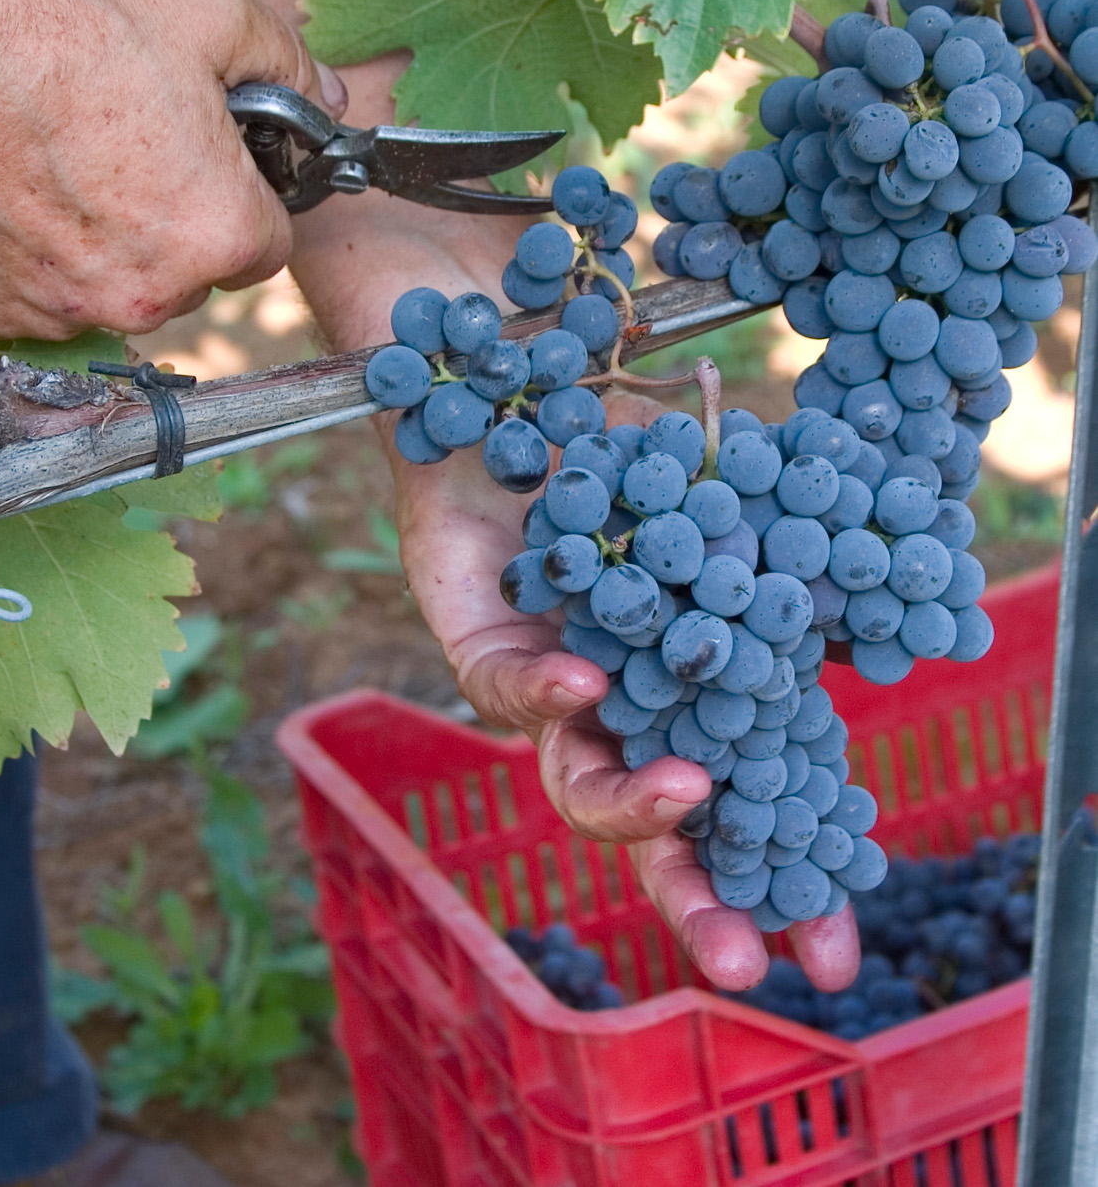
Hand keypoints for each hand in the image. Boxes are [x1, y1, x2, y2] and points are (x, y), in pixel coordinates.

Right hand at [0, 0, 345, 341]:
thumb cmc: (69, 20)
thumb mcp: (211, 14)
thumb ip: (286, 64)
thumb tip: (326, 95)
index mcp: (216, 233)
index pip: (265, 247)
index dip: (245, 199)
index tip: (214, 163)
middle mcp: (145, 292)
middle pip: (191, 275)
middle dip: (177, 221)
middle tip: (133, 145)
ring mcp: (62, 309)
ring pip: (116, 288)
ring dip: (107, 243)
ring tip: (67, 158)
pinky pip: (40, 297)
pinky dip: (38, 256)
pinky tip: (21, 190)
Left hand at [382, 392, 858, 992]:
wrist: (518, 385)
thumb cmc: (633, 448)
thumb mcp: (734, 503)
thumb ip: (792, 569)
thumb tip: (873, 638)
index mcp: (693, 690)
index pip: (748, 805)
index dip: (787, 882)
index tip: (833, 957)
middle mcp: (624, 707)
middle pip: (658, 836)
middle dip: (702, 903)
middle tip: (748, 966)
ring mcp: (553, 686)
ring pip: (576, 786)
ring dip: (630, 805)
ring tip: (684, 792)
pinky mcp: (479, 644)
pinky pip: (507, 688)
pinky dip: (549, 686)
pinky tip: (587, 677)